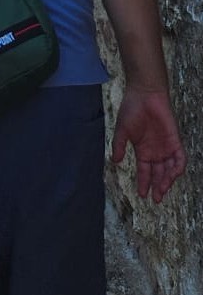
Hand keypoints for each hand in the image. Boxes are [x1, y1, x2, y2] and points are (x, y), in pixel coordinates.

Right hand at [112, 86, 186, 202]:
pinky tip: (172, 175)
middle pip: (158, 174)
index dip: (144, 183)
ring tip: (161, 190)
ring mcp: (166, 147)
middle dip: (157, 187)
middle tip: (156, 199)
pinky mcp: (175, 141)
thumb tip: (115, 161)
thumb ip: (120, 146)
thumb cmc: (131, 109)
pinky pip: (180, 159)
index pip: (145, 171)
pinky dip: (177, 168)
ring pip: (169, 170)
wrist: (144, 94)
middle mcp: (156, 152)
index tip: (142, 195)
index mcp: (143, 150)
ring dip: (167, 181)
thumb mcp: (122, 130)